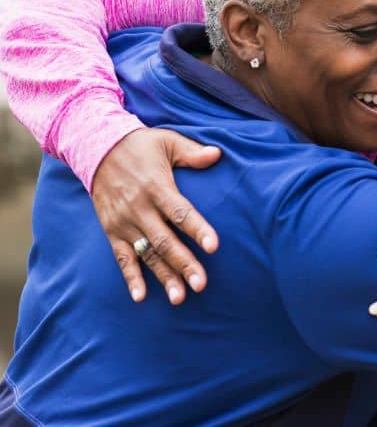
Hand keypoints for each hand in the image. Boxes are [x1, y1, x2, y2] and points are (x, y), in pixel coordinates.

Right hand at [91, 128, 220, 304]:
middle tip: (201, 284)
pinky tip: (141, 296)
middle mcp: (140, 208)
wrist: (96, 148)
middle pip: (165, 241)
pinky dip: (130, 277)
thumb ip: (192, 152)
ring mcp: (124, 222)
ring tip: (179, 297)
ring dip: (163, 276)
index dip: (198, 230)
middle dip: (184, 264)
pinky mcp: (111, 230)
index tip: (214, 247)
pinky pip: (121, 257)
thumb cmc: (140, 145)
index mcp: (157, 187)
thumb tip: (217, 154)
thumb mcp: (167, 141)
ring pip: (146, 254)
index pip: (180, 213)